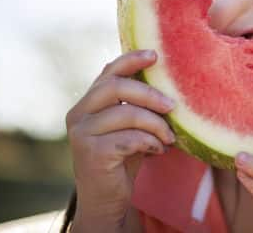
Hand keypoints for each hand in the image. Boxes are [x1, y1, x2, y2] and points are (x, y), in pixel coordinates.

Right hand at [66, 50, 175, 230]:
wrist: (107, 198)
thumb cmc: (123, 158)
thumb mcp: (129, 126)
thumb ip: (134, 103)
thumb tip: (161, 74)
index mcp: (87, 103)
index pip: (108, 72)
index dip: (131, 59)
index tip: (155, 55)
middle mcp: (78, 114)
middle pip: (117, 88)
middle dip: (150, 94)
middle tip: (173, 106)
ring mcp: (81, 133)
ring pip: (127, 114)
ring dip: (156, 125)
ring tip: (169, 137)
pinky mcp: (91, 152)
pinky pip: (130, 138)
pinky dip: (151, 142)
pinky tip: (158, 151)